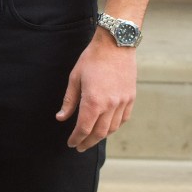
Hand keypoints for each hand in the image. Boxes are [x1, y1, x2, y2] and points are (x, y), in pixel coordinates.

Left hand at [56, 30, 136, 151]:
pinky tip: (108, 127)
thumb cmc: (92, 59)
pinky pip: (123, 119)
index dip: (76, 138)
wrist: (115, 45)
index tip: (71, 144)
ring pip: (112, 128)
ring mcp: (122, 102)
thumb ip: (69, 100)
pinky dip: (115, 126)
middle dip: (88, 142)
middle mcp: (110, 105)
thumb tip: (61, 117)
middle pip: (99, 133)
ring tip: (92, 138)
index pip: (84, 128)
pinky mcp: (130, 98)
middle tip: (80, 146)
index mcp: (93, 101)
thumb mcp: (75, 78)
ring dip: (101, 136)